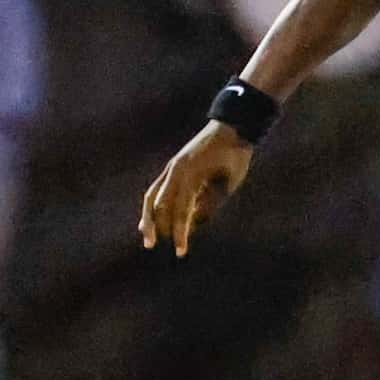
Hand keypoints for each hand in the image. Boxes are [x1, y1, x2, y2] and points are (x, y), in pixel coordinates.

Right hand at [138, 120, 255, 257]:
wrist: (232, 127)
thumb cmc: (234, 156)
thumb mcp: (228, 184)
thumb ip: (209, 204)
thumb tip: (192, 223)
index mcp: (190, 175)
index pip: (181, 211)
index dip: (180, 233)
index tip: (180, 252)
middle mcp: (175, 171)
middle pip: (158, 205)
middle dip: (156, 227)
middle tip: (154, 246)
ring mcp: (172, 167)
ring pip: (152, 196)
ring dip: (148, 217)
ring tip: (146, 235)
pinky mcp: (174, 166)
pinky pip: (157, 188)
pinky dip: (153, 205)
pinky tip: (151, 218)